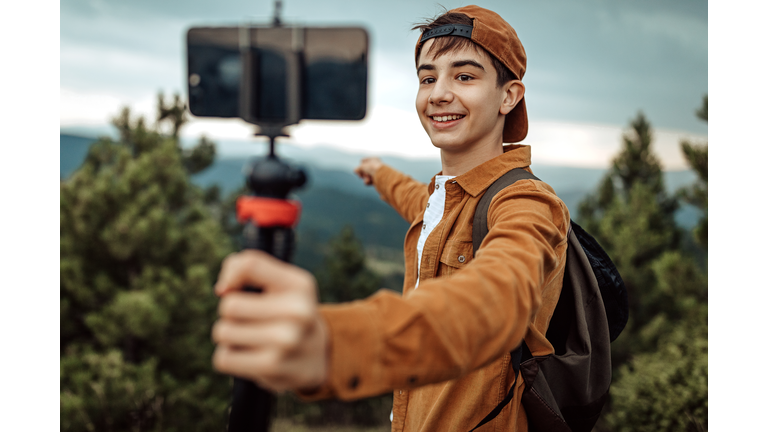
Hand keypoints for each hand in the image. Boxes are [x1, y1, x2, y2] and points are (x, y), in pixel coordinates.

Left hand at [211, 250, 327, 391]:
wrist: (316, 357)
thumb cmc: (287, 313)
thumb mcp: (280, 283)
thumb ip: (249, 268)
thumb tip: (222, 289)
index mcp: (299, 285)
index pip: (249, 265)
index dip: (231, 276)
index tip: (234, 289)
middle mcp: (297, 311)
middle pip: (229, 305)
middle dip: (231, 314)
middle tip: (250, 320)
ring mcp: (286, 341)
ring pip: (223, 332)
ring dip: (229, 336)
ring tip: (251, 339)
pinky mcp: (271, 367)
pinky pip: (224, 358)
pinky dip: (229, 358)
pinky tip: (248, 357)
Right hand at [353, 157, 383, 185]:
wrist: (383, 176)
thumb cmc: (373, 168)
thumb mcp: (362, 166)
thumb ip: (357, 168)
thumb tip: (355, 170)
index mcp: (374, 159)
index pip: (363, 161)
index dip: (361, 164)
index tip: (362, 166)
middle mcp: (376, 166)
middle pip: (364, 169)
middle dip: (362, 173)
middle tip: (363, 174)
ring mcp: (376, 174)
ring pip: (366, 176)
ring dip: (365, 178)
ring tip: (368, 179)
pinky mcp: (377, 181)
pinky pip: (368, 181)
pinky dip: (367, 182)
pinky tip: (369, 182)